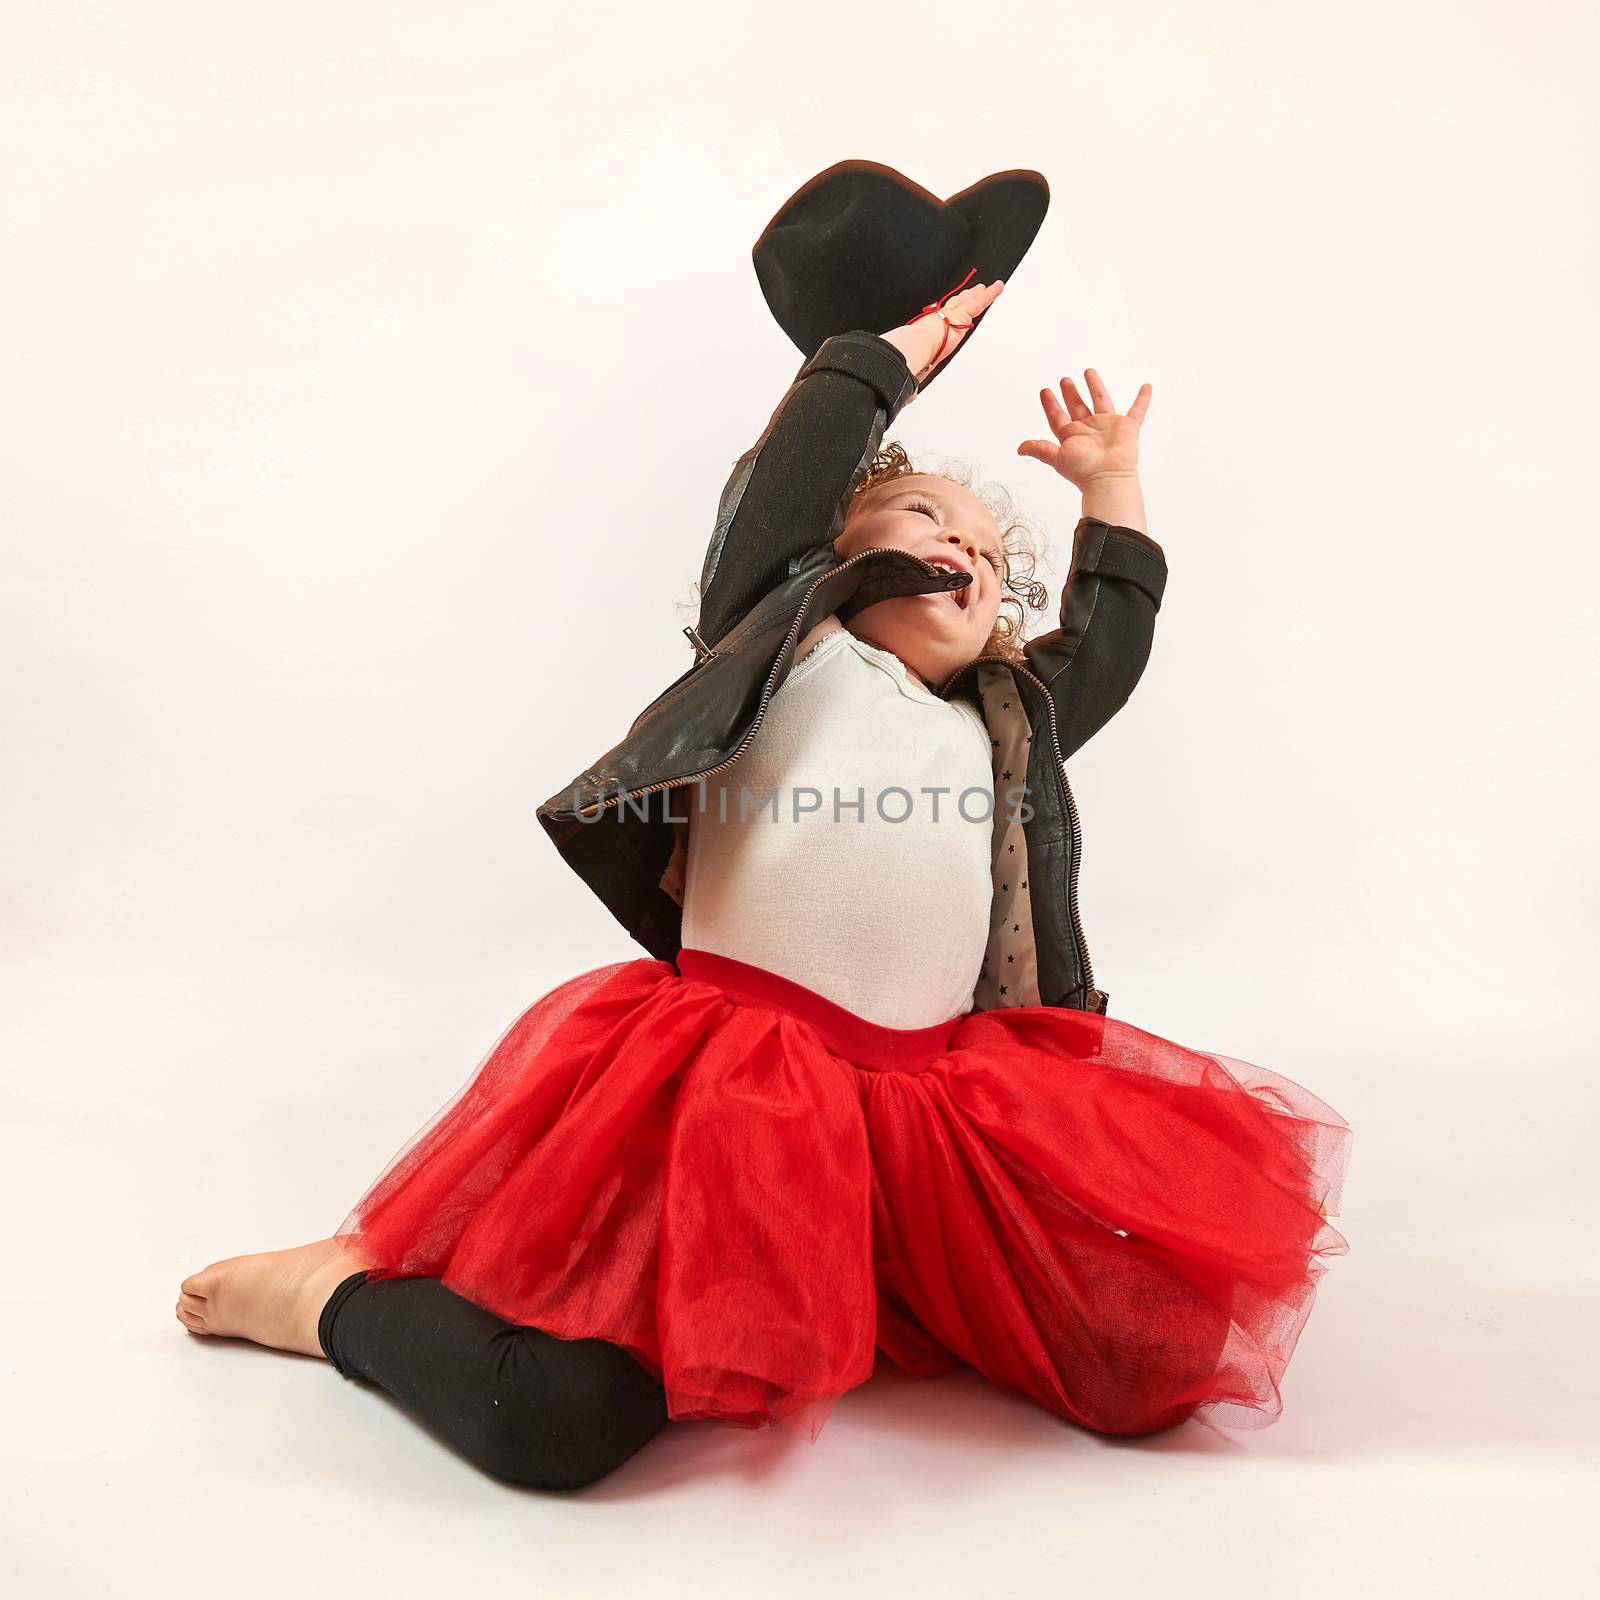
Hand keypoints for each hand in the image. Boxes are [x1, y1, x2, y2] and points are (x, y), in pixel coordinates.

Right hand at [881, 278, 1005, 401]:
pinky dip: (990, 294)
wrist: (912, 348)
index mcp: (927, 331)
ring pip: (968, 301)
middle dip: (962, 298)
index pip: (938, 319)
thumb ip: (914, 384)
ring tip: (984, 288)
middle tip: (971, 292)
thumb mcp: (913, 371)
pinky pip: (980, 302)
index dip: (943, 314)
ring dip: (977, 294)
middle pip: (954, 306)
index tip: (945, 311)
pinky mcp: (962, 315)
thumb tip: (910, 397)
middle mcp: (939, 320)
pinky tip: (998, 287)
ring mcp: (951, 316)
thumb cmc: (909, 357)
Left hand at [1016, 369, 1150, 487]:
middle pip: (1077, 406)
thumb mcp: (1057, 458)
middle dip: (1070, 393)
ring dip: (1095, 387)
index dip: (1050, 405)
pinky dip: (1143, 399)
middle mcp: (1089, 430)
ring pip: (1101, 401)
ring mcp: (1108, 427)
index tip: (1044, 391)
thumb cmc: (1083, 471)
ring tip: (1088, 372)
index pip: (1058, 417)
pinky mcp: (1128, 428)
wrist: (1107, 478)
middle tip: (1064, 380)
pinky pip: (1137, 410)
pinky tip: (1146, 387)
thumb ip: (1040, 450)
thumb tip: (1020, 449)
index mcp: (1072, 436)